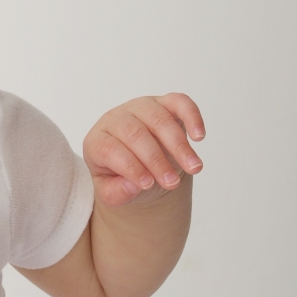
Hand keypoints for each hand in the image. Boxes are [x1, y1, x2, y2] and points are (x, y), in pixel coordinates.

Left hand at [83, 94, 205, 208]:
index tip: (147, 185)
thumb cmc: (123, 178)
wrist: (142, 166)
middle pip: (135, 134)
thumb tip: (134, 185)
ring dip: (179, 145)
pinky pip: (178, 102)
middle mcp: (116, 119)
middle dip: (156, 160)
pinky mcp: (163, 103)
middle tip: (172, 182)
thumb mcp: (113, 192)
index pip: (110, 149)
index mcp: (97, 141)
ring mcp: (140, 107)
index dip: (129, 167)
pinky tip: (199, 136)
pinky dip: (191, 116)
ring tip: (193, 167)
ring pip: (159, 119)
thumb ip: (116, 193)